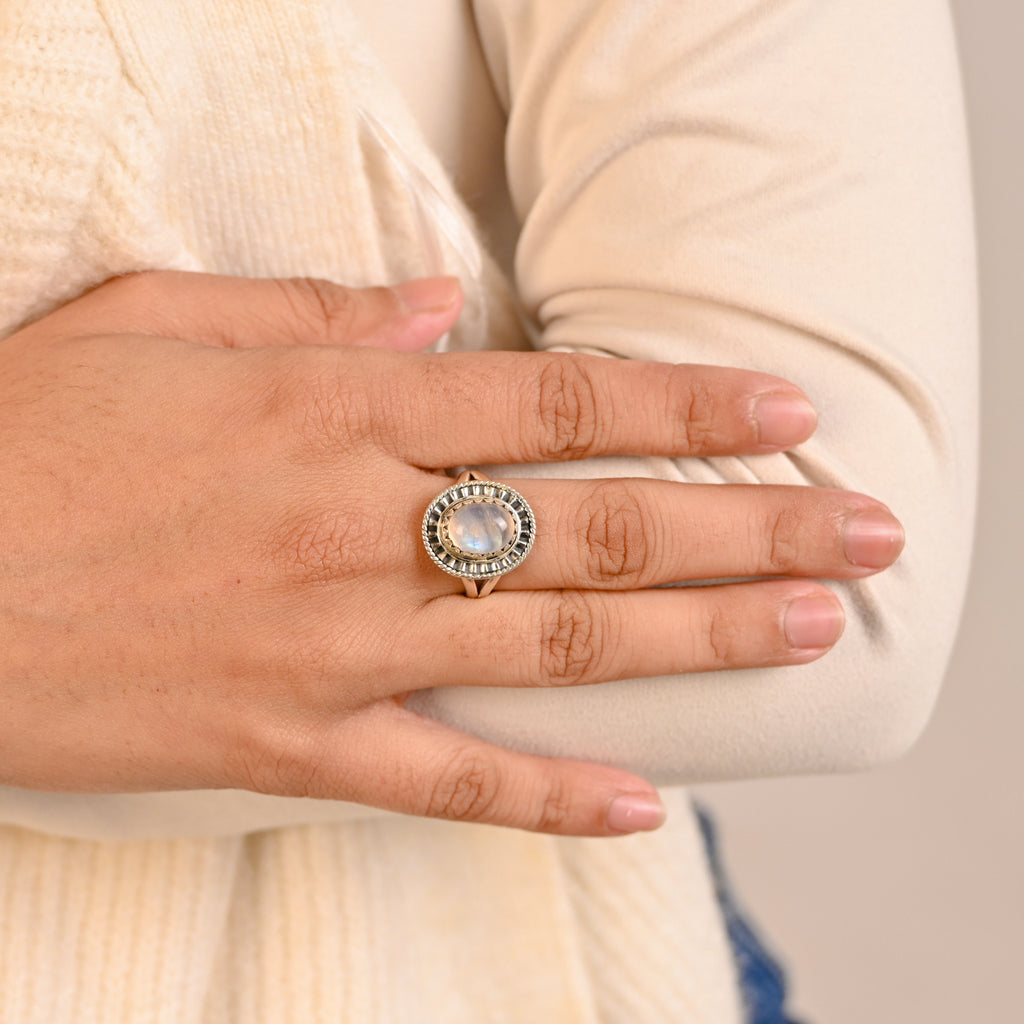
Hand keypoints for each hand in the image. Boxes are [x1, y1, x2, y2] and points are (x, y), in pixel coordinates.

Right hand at [0, 272, 902, 834]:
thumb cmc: (17, 434)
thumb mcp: (153, 326)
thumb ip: (307, 317)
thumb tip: (431, 307)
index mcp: (331, 414)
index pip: (557, 402)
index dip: (686, 405)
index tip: (787, 412)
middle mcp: (356, 529)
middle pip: (596, 523)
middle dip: (747, 525)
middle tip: (865, 535)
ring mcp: (329, 648)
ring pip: (554, 643)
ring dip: (696, 638)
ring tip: (810, 633)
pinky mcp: (283, 746)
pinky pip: (445, 780)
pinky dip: (549, 796)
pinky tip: (645, 803)